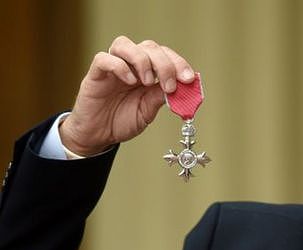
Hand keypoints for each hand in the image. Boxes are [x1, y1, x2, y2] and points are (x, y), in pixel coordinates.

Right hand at [60, 36, 194, 155]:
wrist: (98, 135)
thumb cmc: (122, 120)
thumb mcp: (148, 111)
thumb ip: (160, 97)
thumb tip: (182, 87)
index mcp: (146, 71)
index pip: (165, 55)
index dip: (179, 63)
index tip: (189, 79)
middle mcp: (130, 65)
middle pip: (149, 47)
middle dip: (165, 64)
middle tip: (170, 86)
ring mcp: (112, 67)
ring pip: (124, 44)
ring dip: (142, 60)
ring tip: (147, 82)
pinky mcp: (95, 74)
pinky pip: (103, 58)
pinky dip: (119, 66)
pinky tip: (129, 81)